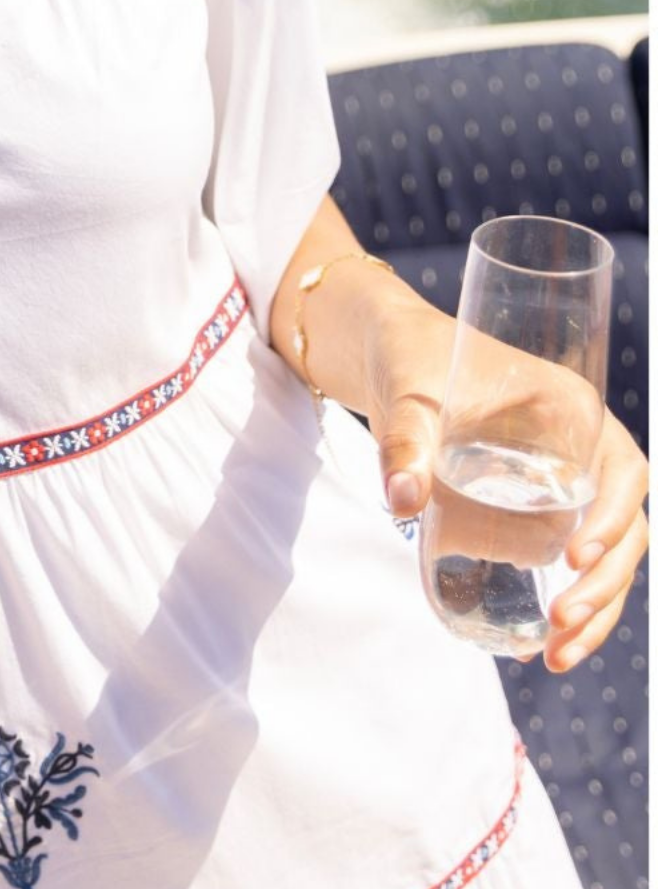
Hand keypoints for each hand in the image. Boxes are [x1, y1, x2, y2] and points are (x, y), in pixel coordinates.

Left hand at [364, 297, 649, 671]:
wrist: (385, 351)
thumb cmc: (407, 358)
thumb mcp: (407, 394)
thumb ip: (405, 442)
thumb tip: (403, 501)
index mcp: (572, 409)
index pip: (624, 471)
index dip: (614, 518)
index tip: (575, 557)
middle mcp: (581, 449)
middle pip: (623, 526)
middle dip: (604, 584)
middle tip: (559, 623)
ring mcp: (564, 483)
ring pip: (604, 555)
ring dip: (592, 610)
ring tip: (553, 657)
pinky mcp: (537, 508)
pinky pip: (566, 560)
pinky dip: (561, 602)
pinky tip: (532, 648)